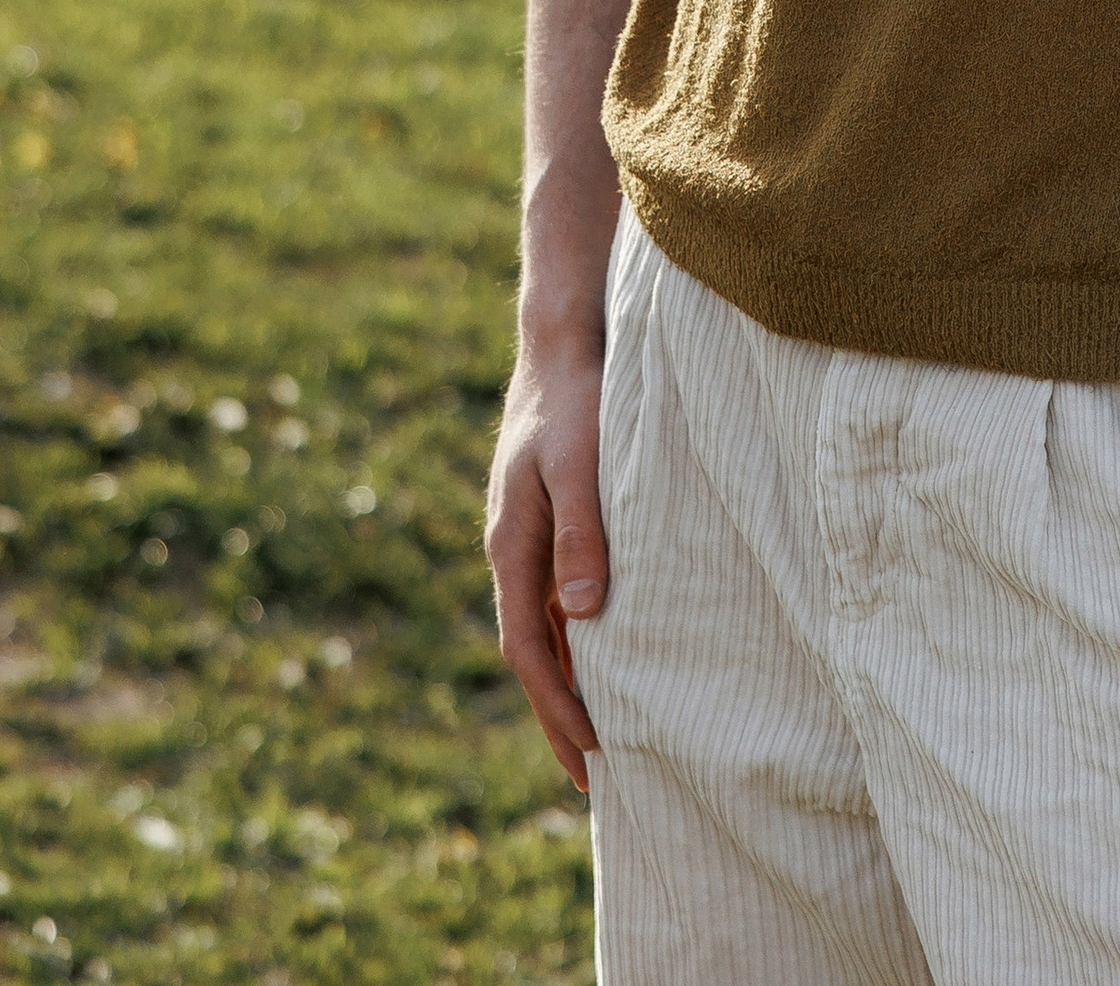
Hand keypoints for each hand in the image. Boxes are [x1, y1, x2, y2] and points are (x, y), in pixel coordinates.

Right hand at [487, 325, 608, 788]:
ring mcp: (531, 538)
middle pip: (532, 652)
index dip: (556, 706)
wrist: (564, 341)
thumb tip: (582, 615)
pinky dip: (579, 641)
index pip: (526, 649)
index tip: (590, 756)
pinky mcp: (553, 522)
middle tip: (593, 778)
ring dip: (569, 682)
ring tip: (603, 737)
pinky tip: (607, 659)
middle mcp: (515, 550)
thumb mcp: (580, 463)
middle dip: (558, 715)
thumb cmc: (577, 399)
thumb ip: (580, 533)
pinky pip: (560, 599)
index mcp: (512, 545)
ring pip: (546, 629)